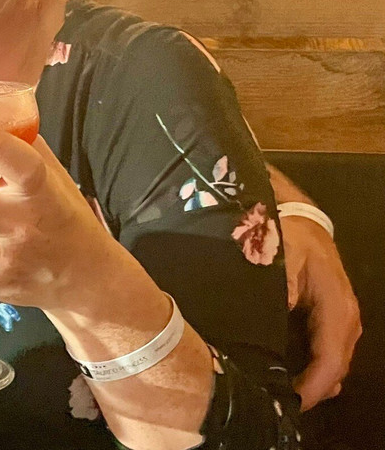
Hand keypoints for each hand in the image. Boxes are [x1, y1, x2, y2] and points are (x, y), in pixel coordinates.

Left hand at [282, 215, 361, 409]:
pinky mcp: (331, 319)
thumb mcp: (281, 255)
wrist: (301, 220)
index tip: (292, 402)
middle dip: (311, 391)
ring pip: (332, 364)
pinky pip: (326, 352)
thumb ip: (282, 285)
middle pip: (334, 369)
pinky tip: (292, 379)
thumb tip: (283, 310)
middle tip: (278, 404)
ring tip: (282, 396)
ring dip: (312, 382)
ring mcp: (342, 321)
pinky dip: (312, 369)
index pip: (331, 360)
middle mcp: (346, 320)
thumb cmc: (289, 236)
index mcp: (337, 308)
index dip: (314, 387)